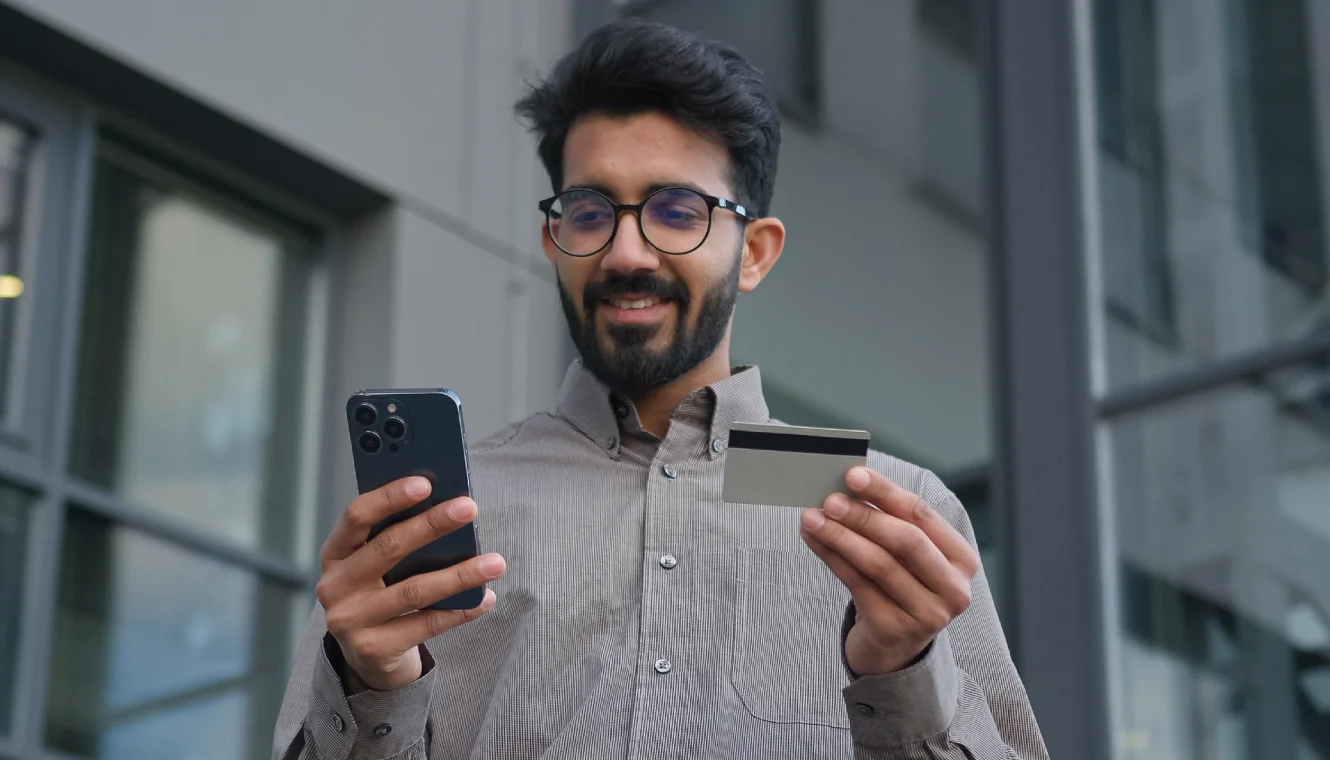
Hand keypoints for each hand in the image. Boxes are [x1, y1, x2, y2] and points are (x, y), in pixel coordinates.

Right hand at [316, 476, 505, 690]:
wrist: (368, 655)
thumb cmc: (381, 592)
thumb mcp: (377, 563)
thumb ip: (396, 536)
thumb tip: (448, 505)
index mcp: (335, 553)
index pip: (356, 516)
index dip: (389, 497)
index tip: (425, 482)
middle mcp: (335, 586)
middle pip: (387, 548)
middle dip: (431, 525)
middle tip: (469, 508)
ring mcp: (350, 620)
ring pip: (413, 591)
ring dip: (459, 574)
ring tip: (495, 562)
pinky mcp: (373, 649)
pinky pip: (426, 625)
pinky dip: (460, 610)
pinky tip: (485, 598)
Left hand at [799, 467, 978, 675]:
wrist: (895, 647)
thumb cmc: (901, 587)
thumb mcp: (908, 557)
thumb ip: (890, 522)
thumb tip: (848, 486)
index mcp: (962, 559)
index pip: (922, 515)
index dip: (886, 492)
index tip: (853, 475)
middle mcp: (953, 589)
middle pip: (905, 540)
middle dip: (864, 516)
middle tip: (830, 500)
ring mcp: (927, 614)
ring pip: (878, 564)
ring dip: (841, 536)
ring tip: (812, 518)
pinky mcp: (895, 629)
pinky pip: (858, 585)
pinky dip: (832, 558)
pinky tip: (814, 540)